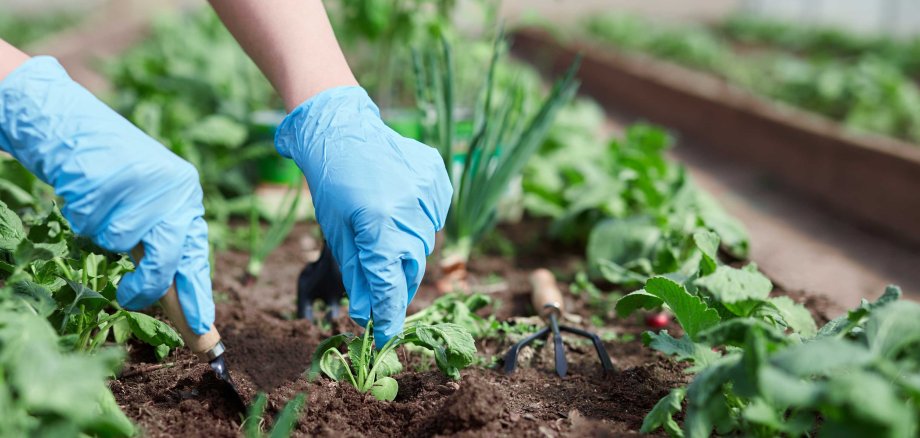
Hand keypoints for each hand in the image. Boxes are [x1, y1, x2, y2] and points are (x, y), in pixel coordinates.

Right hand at [0, 57, 213, 334]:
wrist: (74, 128)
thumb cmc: (113, 178)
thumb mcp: (148, 208)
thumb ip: (163, 246)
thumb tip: (174, 299)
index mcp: (188, 197)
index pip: (196, 256)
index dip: (197, 295)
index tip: (204, 331)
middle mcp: (177, 188)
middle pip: (167, 256)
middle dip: (146, 284)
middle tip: (128, 298)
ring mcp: (146, 182)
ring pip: (122, 240)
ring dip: (103, 235)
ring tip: (101, 206)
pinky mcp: (112, 176)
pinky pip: (93, 223)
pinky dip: (83, 216)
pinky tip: (86, 191)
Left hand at [276, 86, 450, 344]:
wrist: (341, 128)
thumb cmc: (331, 183)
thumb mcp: (337, 232)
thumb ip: (357, 273)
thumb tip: (367, 312)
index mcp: (377, 224)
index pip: (389, 283)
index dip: (388, 314)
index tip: (385, 335)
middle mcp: (408, 208)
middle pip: (412, 266)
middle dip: (397, 282)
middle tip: (383, 285)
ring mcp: (427, 190)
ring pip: (425, 242)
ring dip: (408, 247)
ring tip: (385, 228)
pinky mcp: (437, 177)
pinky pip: (435, 215)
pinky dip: (420, 220)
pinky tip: (399, 205)